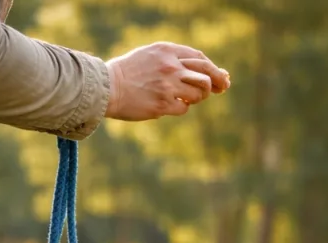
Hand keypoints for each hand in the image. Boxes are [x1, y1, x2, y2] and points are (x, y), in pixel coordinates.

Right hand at [104, 42, 230, 119]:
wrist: (105, 87)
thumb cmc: (129, 72)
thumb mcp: (151, 56)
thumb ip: (174, 60)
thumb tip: (204, 72)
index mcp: (166, 51)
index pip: (199, 58)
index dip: (212, 68)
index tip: (220, 76)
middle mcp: (170, 66)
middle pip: (206, 73)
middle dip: (218, 82)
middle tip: (222, 88)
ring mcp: (168, 85)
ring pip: (199, 92)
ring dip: (198, 97)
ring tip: (186, 97)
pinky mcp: (163, 103)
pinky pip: (184, 107)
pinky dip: (181, 107)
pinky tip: (170, 105)